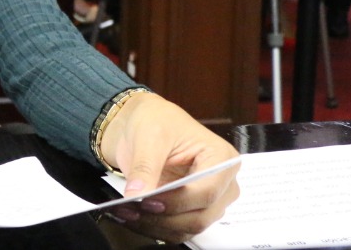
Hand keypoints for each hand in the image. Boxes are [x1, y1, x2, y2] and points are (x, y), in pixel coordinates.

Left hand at [98, 92, 240, 243]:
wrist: (144, 124)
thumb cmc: (156, 120)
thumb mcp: (149, 136)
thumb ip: (145, 167)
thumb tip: (136, 194)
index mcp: (222, 158)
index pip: (206, 191)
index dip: (177, 201)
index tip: (147, 202)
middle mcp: (222, 184)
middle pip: (200, 215)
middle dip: (164, 218)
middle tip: (132, 210)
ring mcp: (209, 200)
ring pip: (189, 227)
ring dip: (158, 226)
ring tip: (128, 214)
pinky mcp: (192, 210)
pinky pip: (179, 229)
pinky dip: (156, 228)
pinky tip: (135, 219)